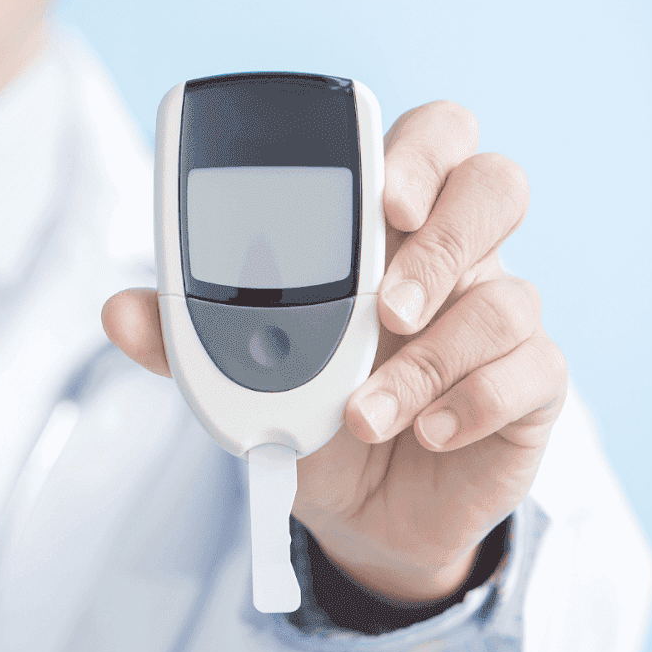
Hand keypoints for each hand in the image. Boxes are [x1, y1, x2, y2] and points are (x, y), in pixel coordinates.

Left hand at [104, 100, 566, 602]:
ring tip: (365, 411)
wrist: (356, 509)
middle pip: (495, 186)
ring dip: (430, 357)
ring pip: (507, 294)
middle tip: (390, 302)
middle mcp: (454, 256)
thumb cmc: (308, 407)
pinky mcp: (531, 384)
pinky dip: (471, 402)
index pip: (428, 142)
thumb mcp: (243, 369)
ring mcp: (498, 315)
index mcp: (387, 225)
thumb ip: (187, 332)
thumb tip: (119, 309)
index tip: (380, 197)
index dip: (414, 151)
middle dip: (446, 234)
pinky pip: (532, 369)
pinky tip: (424, 431)